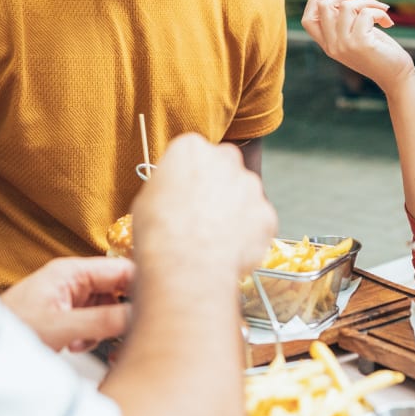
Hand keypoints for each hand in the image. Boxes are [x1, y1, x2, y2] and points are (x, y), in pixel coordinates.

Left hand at [0, 256, 133, 351]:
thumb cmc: (11, 331)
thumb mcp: (61, 328)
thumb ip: (102, 320)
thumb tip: (140, 317)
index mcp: (72, 270)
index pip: (122, 269)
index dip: (142, 286)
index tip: (158, 307)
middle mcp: (73, 279)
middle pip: (118, 288)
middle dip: (124, 311)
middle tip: (127, 335)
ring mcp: (70, 297)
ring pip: (109, 306)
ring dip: (107, 326)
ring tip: (86, 344)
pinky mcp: (65, 314)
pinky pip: (94, 319)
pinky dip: (92, 335)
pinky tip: (76, 346)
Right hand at [130, 133, 276, 277]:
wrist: (186, 267)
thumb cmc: (158, 233)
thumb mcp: (148, 198)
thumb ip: (169, 186)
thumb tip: (173, 196)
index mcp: (191, 148)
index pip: (193, 153)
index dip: (188, 176)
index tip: (183, 193)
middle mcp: (226, 158)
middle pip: (224, 167)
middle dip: (217, 186)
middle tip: (202, 214)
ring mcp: (250, 186)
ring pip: (244, 194)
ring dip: (234, 210)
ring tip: (213, 238)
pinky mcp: (266, 213)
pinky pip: (257, 222)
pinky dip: (248, 234)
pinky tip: (228, 250)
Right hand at [301, 0, 414, 90]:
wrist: (396, 76)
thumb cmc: (380, 52)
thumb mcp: (357, 35)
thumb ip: (346, 21)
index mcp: (328, 45)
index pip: (308, 20)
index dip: (313, 0)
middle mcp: (332, 46)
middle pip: (324, 7)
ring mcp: (344, 45)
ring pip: (347, 6)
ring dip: (368, 2)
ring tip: (382, 10)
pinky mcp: (360, 43)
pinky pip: (365, 13)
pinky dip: (379, 11)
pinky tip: (388, 22)